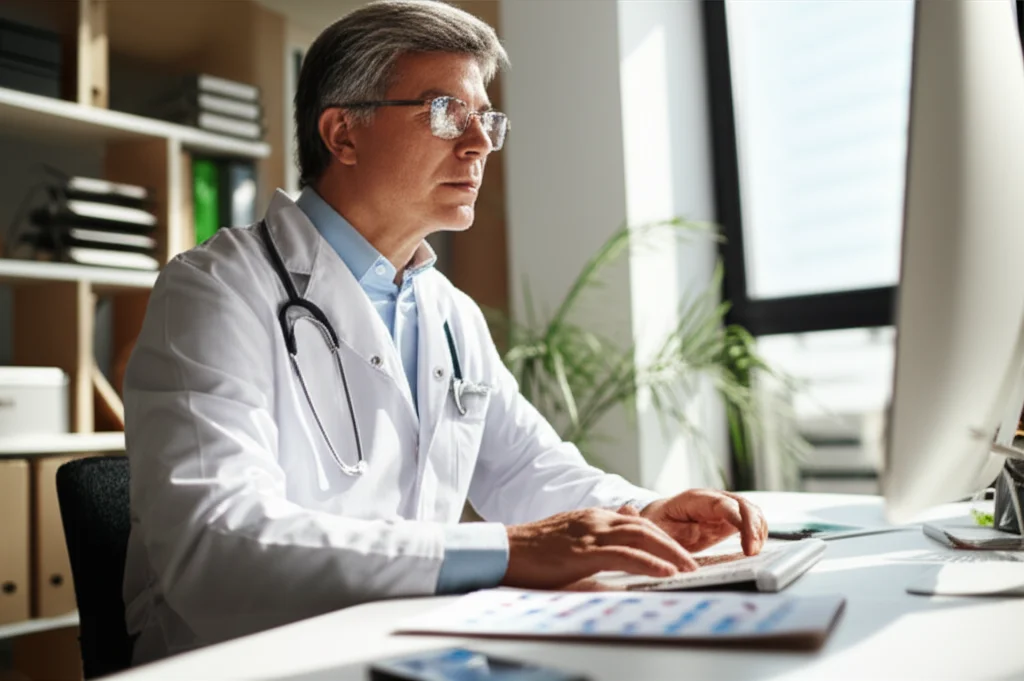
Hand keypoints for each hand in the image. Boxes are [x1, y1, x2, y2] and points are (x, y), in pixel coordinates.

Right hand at [501, 507, 698, 589]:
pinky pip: (625, 556)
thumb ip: (600, 526)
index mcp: (593, 516)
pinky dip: (649, 562)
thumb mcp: (571, 531)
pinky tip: (665, 572)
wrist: (505, 549)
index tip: (679, 553)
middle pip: (646, 527)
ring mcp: (590, 534)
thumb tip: (628, 514)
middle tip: (693, 562)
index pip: (637, 522)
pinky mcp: (583, 553)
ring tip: (689, 567)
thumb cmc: (534, 547)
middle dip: (674, 544)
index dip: (662, 537)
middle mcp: (596, 520)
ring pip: (641, 537)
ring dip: (670, 553)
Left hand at [638, 489, 767, 555]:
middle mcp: (713, 499)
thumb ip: (677, 529)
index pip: (724, 504)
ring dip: (757, 530)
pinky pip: (750, 521)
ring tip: (753, 552)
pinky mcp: (728, 519)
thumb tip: (696, 531)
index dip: (738, 520)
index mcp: (695, 499)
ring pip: (751, 511)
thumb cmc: (658, 523)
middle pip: (743, 505)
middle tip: (752, 552)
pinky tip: (754, 548)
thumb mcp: (660, 528)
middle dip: (753, 527)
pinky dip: (757, 533)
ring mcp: (723, 508)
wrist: (658, 517)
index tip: (746, 543)